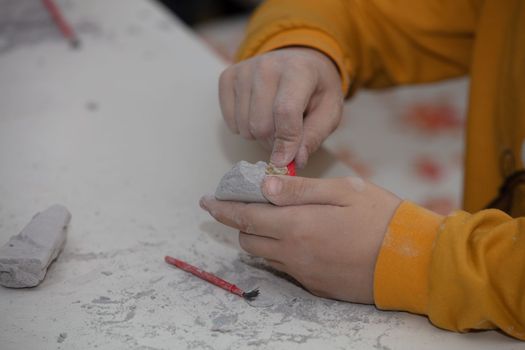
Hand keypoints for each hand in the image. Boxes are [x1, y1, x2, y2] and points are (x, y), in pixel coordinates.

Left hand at [199, 176, 401, 303]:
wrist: (411, 262)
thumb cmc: (380, 217)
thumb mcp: (343, 191)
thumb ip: (300, 189)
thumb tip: (265, 186)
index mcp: (296, 226)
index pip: (245, 218)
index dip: (223, 209)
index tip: (206, 201)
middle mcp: (293, 253)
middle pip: (249, 240)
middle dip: (241, 222)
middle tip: (251, 204)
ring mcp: (303, 273)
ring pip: (265, 255)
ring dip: (260, 238)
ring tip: (276, 219)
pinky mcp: (315, 286)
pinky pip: (286, 268)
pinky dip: (281, 251)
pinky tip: (301, 238)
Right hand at [218, 47, 343, 167]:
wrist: (300, 62)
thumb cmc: (316, 90)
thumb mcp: (329, 112)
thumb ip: (314, 136)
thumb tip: (295, 160)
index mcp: (298, 70)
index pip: (285, 111)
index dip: (285, 142)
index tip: (284, 162)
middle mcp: (267, 65)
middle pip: (261, 124)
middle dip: (273, 141)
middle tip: (285, 136)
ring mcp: (244, 70)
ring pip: (244, 125)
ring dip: (258, 135)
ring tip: (273, 123)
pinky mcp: (227, 77)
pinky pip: (229, 119)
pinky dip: (243, 126)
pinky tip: (257, 115)